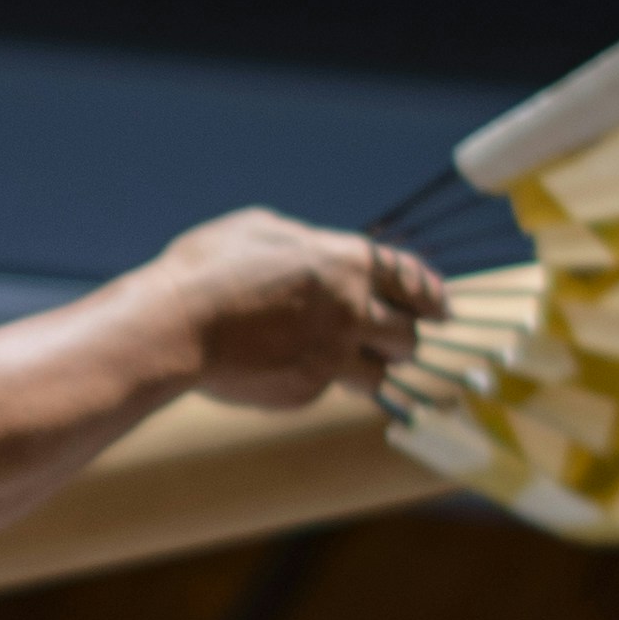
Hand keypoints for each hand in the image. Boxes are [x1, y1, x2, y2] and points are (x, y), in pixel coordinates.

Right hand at [132, 209, 447, 411]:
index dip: (431, 294)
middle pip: (409, 333)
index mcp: (346, 261)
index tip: (442, 307)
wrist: (176, 326)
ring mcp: (333, 354)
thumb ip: (307, 244)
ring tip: (339, 356)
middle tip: (389, 339)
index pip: (412, 278)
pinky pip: (329, 387)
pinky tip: (282, 364)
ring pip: (380, 370)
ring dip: (369, 365)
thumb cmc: (209, 268)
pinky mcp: (310, 389)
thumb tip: (322, 251)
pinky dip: (316, 378)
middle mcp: (352, 309)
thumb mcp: (262, 230)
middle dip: (401, 337)